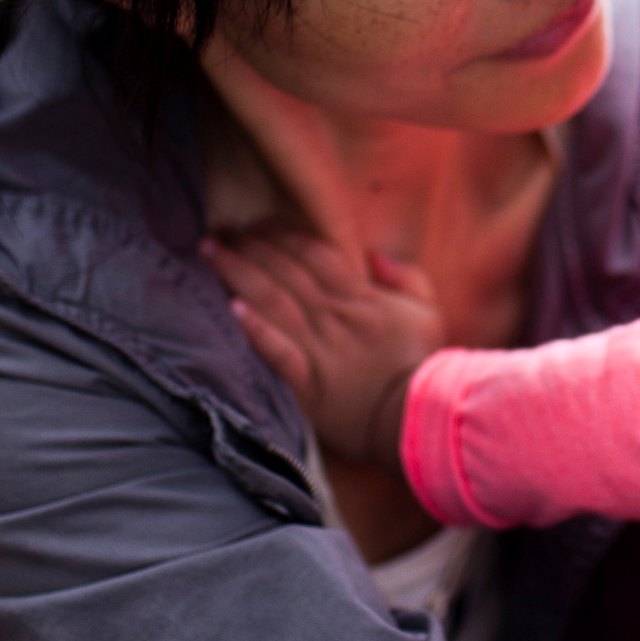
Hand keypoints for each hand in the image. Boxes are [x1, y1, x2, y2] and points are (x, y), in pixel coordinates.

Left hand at [199, 227, 441, 467]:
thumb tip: (374, 255)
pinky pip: (279, 353)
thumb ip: (406, 276)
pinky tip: (232, 311)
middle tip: (220, 231)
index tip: (257, 223)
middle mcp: (335, 317)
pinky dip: (256, 331)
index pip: (316, 255)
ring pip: (275, 302)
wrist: (416, 417)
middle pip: (287, 272)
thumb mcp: (427, 311)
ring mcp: (320, 350)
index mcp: (361, 298)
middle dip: (250, 247)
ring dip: (241, 275)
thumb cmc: (421, 362)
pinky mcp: (308, 385)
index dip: (284, 236)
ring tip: (212, 254)